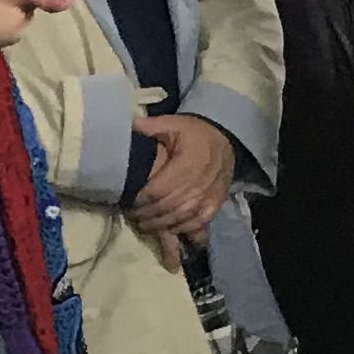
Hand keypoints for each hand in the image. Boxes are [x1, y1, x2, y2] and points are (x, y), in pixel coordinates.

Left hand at [126, 113, 235, 242]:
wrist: (225, 139)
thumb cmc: (195, 133)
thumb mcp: (174, 124)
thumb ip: (151, 127)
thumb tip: (130, 126)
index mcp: (187, 163)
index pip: (158, 189)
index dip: (141, 199)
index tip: (128, 200)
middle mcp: (199, 183)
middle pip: (167, 206)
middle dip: (147, 214)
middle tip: (132, 215)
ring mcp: (209, 197)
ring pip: (180, 217)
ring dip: (160, 225)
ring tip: (145, 225)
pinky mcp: (216, 205)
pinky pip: (197, 223)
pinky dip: (181, 229)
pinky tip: (168, 229)